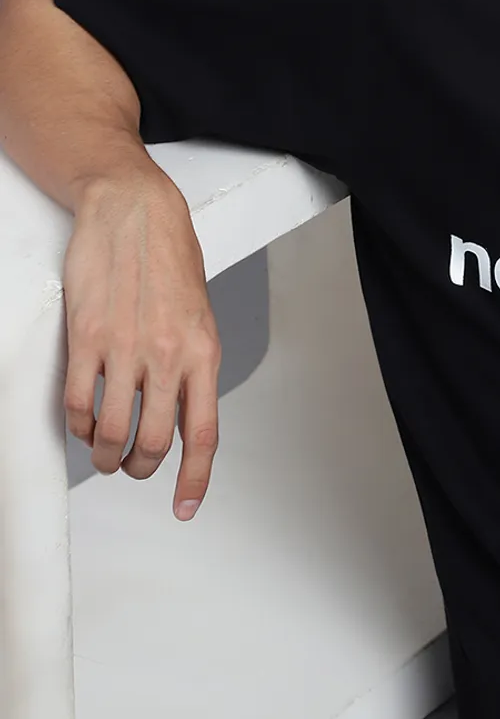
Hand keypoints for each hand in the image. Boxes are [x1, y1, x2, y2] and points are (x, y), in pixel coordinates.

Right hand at [62, 169, 221, 519]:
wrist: (135, 211)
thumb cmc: (170, 256)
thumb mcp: (200, 314)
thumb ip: (192, 362)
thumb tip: (183, 407)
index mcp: (203, 352)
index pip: (203, 433)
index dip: (194, 478)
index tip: (184, 507)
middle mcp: (167, 356)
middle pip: (154, 442)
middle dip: (141, 467)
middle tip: (132, 467)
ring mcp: (124, 348)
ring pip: (111, 430)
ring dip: (105, 453)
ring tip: (103, 452)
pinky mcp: (86, 337)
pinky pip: (77, 402)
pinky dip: (76, 424)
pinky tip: (80, 422)